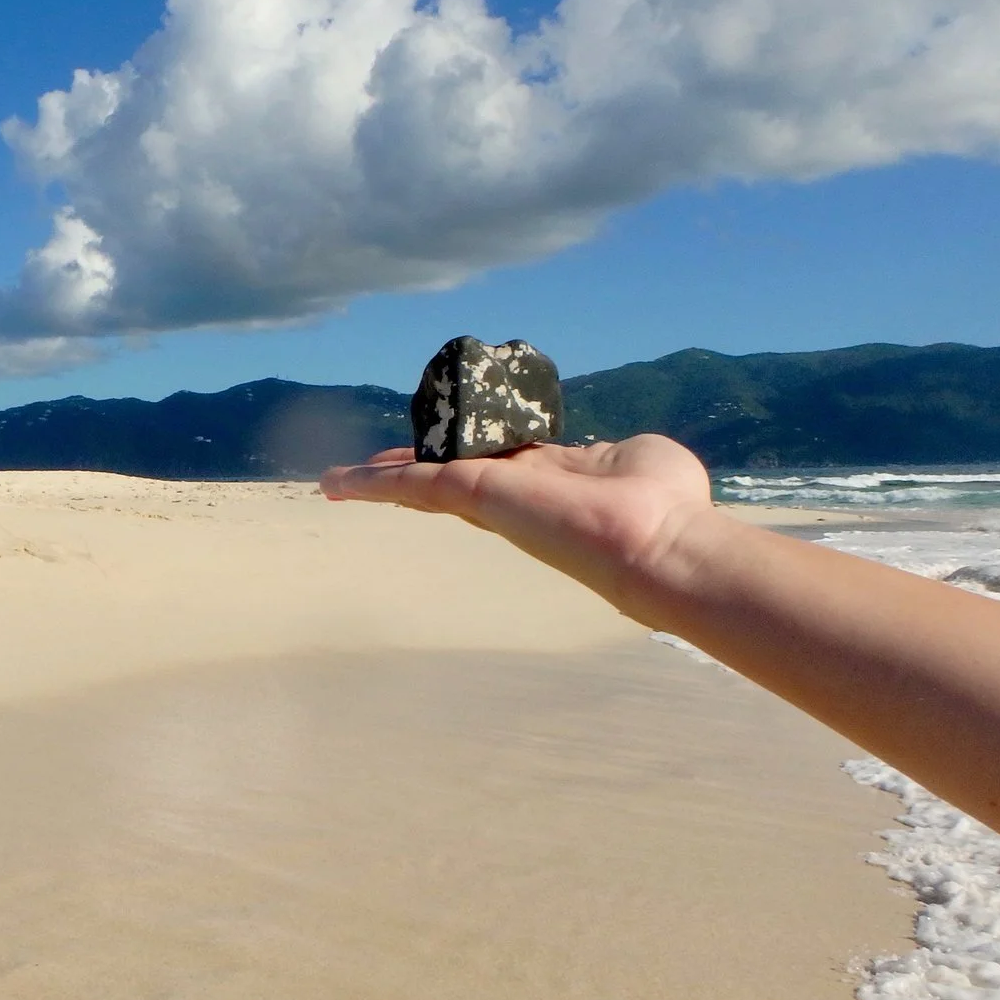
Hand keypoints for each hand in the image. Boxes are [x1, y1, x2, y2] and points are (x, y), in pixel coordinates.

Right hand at [319, 436, 720, 609]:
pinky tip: (336, 482)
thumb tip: (622, 458)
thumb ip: (621, 455)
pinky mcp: (474, 496)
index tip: (447, 453)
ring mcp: (493, 499)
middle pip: (450, 477)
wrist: (659, 546)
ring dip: (378, 481)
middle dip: (411, 472)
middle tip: (372, 472)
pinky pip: (413, 487)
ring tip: (336, 481)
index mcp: (552, 479)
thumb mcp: (638, 458)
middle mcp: (515, 493)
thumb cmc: (663, 507)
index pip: (500, 466)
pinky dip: (371, 483)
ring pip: (422, 487)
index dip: (469, 456)